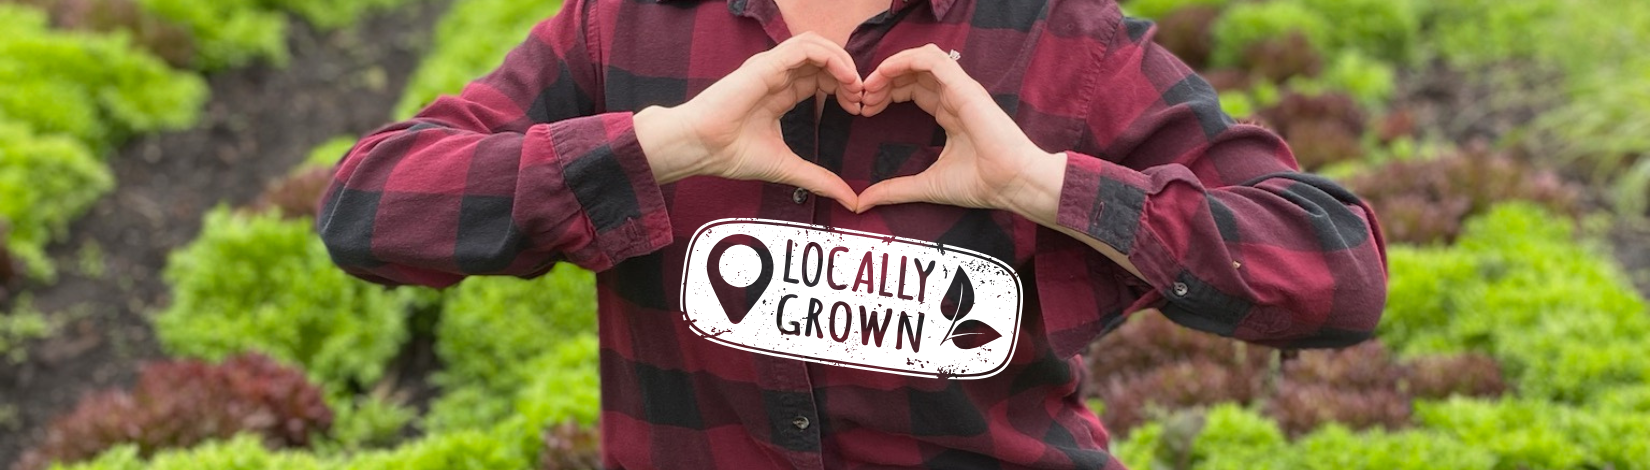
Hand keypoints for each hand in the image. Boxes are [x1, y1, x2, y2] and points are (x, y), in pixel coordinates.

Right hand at [635, 33, 863, 209]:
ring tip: (855, 86)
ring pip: (816, 45)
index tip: (857, 110)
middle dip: (849, 75)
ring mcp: (771, 67)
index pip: (820, 77)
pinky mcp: (766, 64)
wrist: (702, 149)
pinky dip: (831, 56)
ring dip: (843, 62)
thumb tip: (850, 201)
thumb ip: (820, 179)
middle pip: (823, 59)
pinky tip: (844, 77)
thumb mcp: (788, 167)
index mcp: (780, 93)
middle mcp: (776, 75)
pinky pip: (805, 47)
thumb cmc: (731, 155)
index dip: (844, 88)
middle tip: (861, 99)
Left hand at [855, 45, 1064, 213]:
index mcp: (949, 113)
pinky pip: (931, 59)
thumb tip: (863, 202)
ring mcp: (960, 89)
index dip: (886, 94)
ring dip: (890, 67)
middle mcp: (954, 97)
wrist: (1011, 183)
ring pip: (920, 59)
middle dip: (882, 81)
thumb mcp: (926, 185)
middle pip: (912, 73)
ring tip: (870, 86)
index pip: (913, 89)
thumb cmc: (981, 184)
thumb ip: (894, 189)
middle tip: (861, 99)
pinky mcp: (964, 86)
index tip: (865, 111)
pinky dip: (904, 60)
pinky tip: (884, 74)